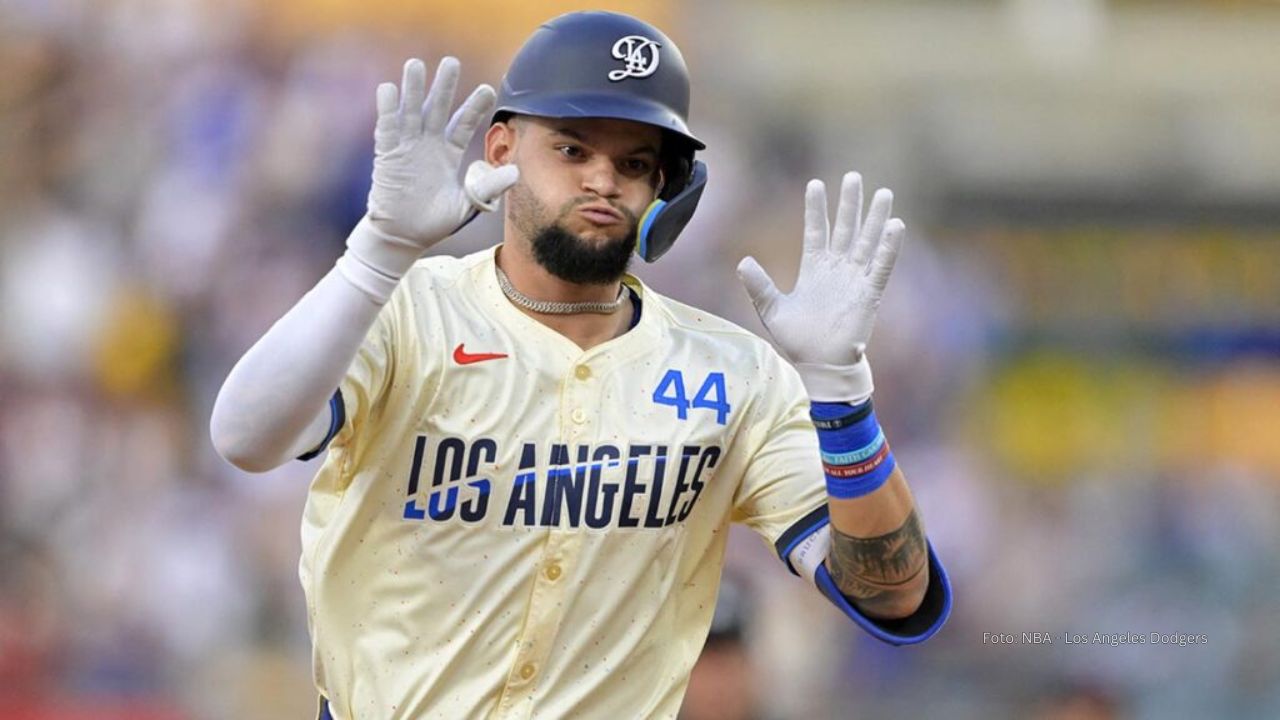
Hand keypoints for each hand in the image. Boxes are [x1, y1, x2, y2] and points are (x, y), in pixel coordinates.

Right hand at [352, 58, 516, 271]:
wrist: (404, 237)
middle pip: (437, 109)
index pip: (463, 123)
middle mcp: (428, 144)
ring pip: (410, 112)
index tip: (489, 90)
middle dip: (444, 86)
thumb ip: (488, 188)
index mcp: (448, 152)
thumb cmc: (435, 222)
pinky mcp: (387, 156)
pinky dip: (387, 110)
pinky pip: (387, 129)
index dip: (474, 107)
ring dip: (412, 89)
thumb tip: (516, 172)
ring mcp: (406, 147)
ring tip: (416, 64)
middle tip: (451, 62)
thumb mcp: (467, 205)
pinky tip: (389, 89)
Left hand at [737, 172, 904, 401]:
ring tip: (883, 193)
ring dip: (874, 218)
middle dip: (850, 203)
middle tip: (854, 177)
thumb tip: (743, 261)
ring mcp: (854, 279)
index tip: (815, 184)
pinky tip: (895, 226)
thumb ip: (759, 285)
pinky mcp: (869, 293)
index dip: (816, 209)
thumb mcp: (772, 310)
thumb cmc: (798, 340)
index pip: (816, 231)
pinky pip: (881, 266)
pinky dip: (888, 248)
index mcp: (814, 269)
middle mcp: (836, 269)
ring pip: (867, 241)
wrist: (820, 365)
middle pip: (846, 228)